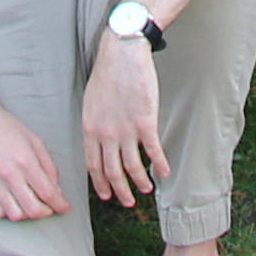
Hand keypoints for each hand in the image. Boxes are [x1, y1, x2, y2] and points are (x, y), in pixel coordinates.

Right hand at [0, 94, 68, 222]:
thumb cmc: (7, 129)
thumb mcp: (36, 142)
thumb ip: (49, 167)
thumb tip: (56, 191)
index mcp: (26, 161)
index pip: (48, 193)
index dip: (60, 205)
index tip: (65, 208)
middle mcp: (9, 175)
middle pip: (33, 209)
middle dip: (47, 213)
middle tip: (50, 208)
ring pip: (15, 215)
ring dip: (28, 214)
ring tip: (32, 204)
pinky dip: (9, 212)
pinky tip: (14, 202)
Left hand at [80, 31, 169, 204]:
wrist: (122, 54)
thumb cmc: (106, 75)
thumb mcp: (91, 103)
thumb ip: (94, 125)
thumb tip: (99, 141)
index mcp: (90, 129)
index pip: (93, 165)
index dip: (100, 183)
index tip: (106, 194)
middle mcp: (106, 134)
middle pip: (112, 171)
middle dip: (120, 191)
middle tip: (127, 201)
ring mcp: (126, 130)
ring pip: (133, 166)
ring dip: (140, 182)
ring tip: (146, 190)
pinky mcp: (145, 122)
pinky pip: (153, 151)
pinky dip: (160, 165)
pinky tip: (165, 173)